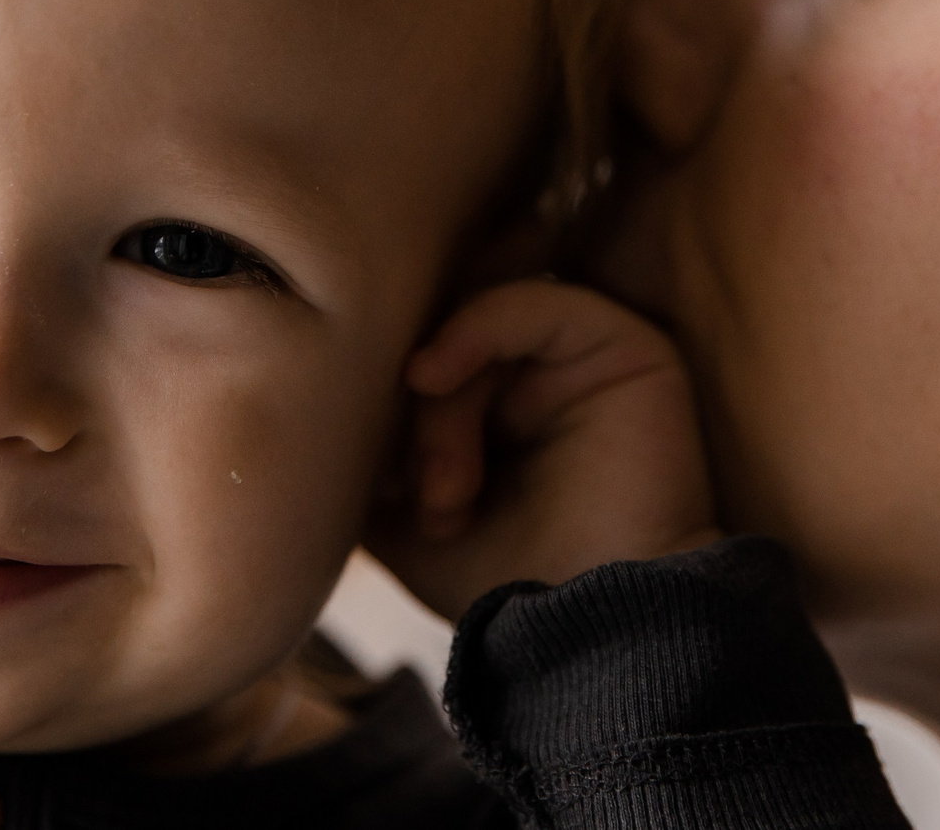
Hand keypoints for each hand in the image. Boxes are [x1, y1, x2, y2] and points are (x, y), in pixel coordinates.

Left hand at [369, 278, 718, 620]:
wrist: (592, 639)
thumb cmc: (504, 586)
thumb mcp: (403, 519)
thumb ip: (368, 456)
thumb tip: (310, 409)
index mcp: (501, 413)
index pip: (425, 358)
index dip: (380, 403)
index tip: (367, 489)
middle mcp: (545, 377)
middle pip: (446, 341)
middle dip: (405, 415)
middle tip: (401, 495)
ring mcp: (586, 361)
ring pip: (480, 325)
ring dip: (439, 407)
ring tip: (444, 496)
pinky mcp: (628, 347)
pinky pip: (536, 300)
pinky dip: (471, 330)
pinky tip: (429, 380)